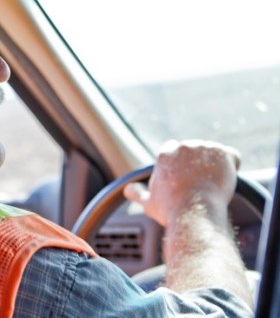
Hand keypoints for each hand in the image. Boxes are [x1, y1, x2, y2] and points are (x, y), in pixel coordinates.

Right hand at [124, 139, 240, 226]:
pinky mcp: (224, 154)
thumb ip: (137, 193)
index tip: (185, 178)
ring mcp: (205, 148)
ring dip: (215, 165)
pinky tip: (226, 179)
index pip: (175, 150)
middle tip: (201, 185)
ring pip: (213, 153)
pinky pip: (232, 156)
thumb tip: (127, 189)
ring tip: (213, 185)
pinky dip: (232, 165)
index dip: (181, 165)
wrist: (196, 213)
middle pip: (195, 151)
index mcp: (165, 154)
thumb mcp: (149, 203)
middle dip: (198, 164)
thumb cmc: (171, 209)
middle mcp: (184, 146)